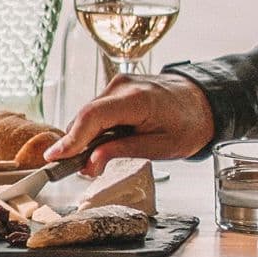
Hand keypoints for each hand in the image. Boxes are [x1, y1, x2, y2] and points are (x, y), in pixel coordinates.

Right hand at [42, 73, 215, 173]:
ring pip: (88, 114)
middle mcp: (122, 86)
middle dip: (76, 145)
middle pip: (85, 116)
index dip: (71, 138)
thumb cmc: (187, 124)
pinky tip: (105, 143)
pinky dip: (94, 129)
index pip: (93, 116)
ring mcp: (117, 85)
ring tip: (97, 160)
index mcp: (136, 99)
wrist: (202, 102)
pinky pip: (96, 111)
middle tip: (82, 171)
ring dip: (85, 138)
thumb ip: (122, 151)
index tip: (55, 157)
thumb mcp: (160, 147)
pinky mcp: (116, 89)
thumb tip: (90, 163)